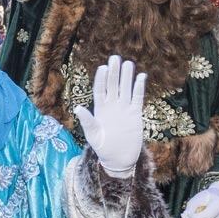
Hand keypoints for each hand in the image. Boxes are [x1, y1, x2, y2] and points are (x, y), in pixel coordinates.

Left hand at [73, 55, 145, 176]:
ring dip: (127, 77)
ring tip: (128, 64)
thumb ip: (87, 121)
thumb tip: (77, 108)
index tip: (102, 67)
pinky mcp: (135, 113)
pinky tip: (141, 76)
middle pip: (113, 85)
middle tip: (115, 58)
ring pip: (126, 88)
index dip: (101, 79)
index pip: (100, 90)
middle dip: (114, 72)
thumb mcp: (93, 136)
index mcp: (100, 109)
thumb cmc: (103, 149)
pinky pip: (137, 97)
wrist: (119, 159)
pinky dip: (139, 87)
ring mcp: (124, 108)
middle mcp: (112, 106)